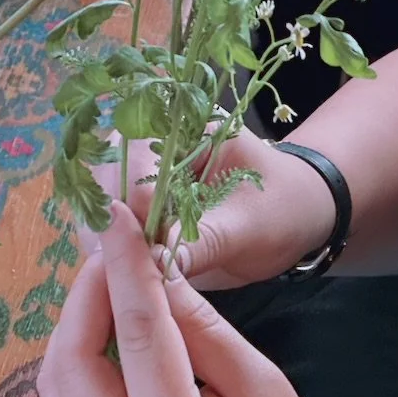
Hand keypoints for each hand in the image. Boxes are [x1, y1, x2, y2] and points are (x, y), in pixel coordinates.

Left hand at [39, 200, 308, 396]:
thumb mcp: (263, 394)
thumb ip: (206, 331)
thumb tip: (158, 266)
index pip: (139, 334)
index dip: (125, 266)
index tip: (117, 215)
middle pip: (75, 357)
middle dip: (90, 289)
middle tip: (118, 246)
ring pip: (57, 377)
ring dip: (79, 318)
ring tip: (116, 281)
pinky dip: (77, 352)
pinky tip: (108, 327)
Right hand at [76, 130, 335, 290]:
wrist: (299, 216)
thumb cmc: (283, 208)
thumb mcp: (250, 225)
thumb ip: (204, 240)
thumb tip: (159, 264)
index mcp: (184, 125)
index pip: (135, 161)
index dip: (130, 207)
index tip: (132, 252)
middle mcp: (154, 140)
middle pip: (103, 170)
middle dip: (104, 218)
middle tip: (111, 265)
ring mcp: (143, 169)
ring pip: (97, 192)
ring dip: (99, 232)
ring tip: (113, 271)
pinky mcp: (140, 201)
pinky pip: (109, 217)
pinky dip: (108, 243)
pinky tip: (116, 270)